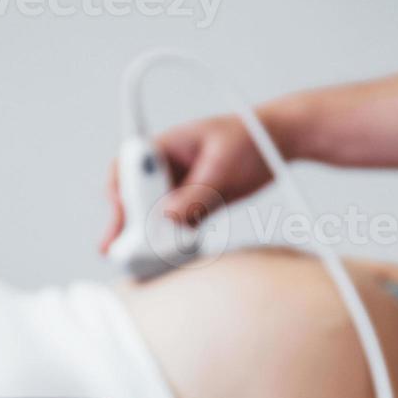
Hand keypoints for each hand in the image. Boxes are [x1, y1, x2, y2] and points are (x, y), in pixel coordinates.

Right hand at [100, 114, 274, 253]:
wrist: (277, 142)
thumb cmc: (249, 136)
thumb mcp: (222, 163)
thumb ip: (196, 191)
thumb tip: (168, 217)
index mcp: (166, 146)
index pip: (130, 167)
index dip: (121, 191)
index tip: (125, 215)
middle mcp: (167, 168)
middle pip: (136, 196)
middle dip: (127, 222)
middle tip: (120, 248)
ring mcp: (180, 189)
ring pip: (154, 216)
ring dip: (146, 237)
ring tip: (139, 260)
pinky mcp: (195, 206)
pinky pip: (177, 228)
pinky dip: (173, 243)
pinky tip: (169, 257)